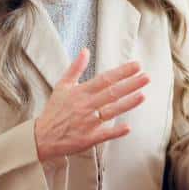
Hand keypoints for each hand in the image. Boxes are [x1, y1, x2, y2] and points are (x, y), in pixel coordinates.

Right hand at [33, 49, 148, 160]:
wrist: (41, 136)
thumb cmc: (54, 110)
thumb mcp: (62, 86)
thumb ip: (75, 68)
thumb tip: (85, 50)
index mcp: (80, 92)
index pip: (105, 79)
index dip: (121, 72)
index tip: (137, 65)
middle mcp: (85, 106)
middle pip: (111, 93)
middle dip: (130, 84)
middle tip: (146, 77)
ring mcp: (87, 123)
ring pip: (111, 111)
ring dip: (127, 104)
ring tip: (143, 95)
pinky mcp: (88, 139)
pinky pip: (104, 134)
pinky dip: (115, 131)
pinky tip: (128, 127)